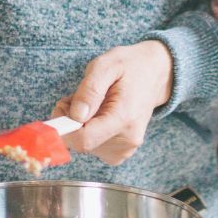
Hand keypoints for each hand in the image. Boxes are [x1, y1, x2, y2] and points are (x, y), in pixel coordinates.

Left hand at [52, 41, 173, 165]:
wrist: (155, 73)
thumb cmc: (130, 66)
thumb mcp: (107, 65)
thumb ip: (90, 89)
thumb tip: (75, 115)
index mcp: (125, 117)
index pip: (84, 140)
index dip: (64, 127)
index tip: (62, 107)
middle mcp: (128, 139)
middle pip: (82, 143)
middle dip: (71, 121)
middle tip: (77, 97)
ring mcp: (127, 148)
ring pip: (85, 146)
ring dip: (79, 126)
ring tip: (91, 103)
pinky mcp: (122, 152)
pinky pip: (94, 148)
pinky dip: (89, 132)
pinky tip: (97, 115)